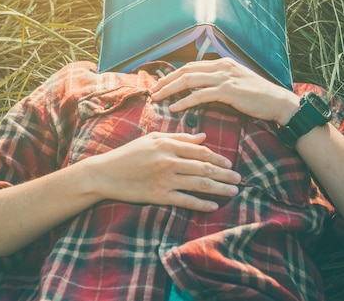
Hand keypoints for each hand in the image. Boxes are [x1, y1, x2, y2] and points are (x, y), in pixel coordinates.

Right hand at [86, 132, 240, 211]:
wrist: (105, 173)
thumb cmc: (128, 154)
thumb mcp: (151, 139)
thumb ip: (178, 137)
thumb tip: (203, 137)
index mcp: (167, 144)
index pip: (200, 150)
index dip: (218, 157)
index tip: (229, 163)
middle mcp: (168, 160)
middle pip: (204, 167)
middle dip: (224, 174)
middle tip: (238, 179)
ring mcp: (164, 179)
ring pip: (199, 183)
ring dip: (219, 188)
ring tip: (233, 191)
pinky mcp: (159, 195)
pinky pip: (186, 200)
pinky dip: (201, 204)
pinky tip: (213, 206)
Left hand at [150, 58, 298, 124]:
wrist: (278, 102)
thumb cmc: (258, 96)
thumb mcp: (236, 82)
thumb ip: (219, 81)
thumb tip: (200, 88)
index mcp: (222, 63)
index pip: (190, 66)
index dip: (173, 74)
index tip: (160, 83)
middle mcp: (221, 67)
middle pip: (185, 71)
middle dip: (166, 80)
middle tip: (153, 90)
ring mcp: (224, 77)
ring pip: (188, 81)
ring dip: (169, 89)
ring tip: (157, 98)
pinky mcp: (228, 91)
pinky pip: (199, 95)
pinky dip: (184, 101)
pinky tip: (173, 107)